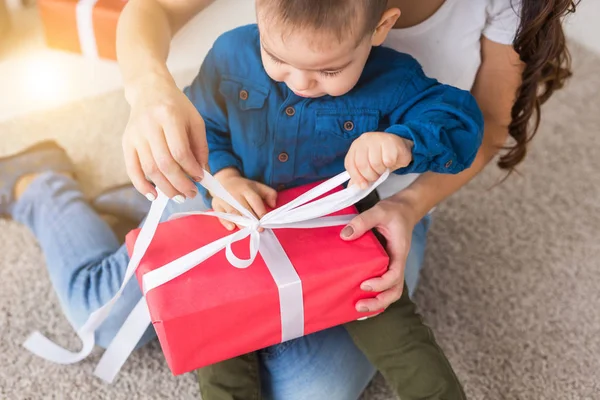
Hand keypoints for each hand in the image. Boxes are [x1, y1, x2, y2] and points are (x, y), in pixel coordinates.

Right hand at [122, 74, 208, 202]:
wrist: (149, 90)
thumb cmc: (176, 107)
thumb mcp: (195, 120)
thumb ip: (200, 146)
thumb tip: (201, 173)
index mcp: (169, 116)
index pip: (179, 151)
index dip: (190, 169)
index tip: (200, 178)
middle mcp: (149, 125)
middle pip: (164, 163)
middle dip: (179, 183)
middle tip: (190, 194)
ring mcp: (135, 134)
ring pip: (149, 169)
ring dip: (165, 187)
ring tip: (178, 196)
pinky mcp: (126, 142)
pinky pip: (132, 168)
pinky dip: (142, 185)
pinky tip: (154, 195)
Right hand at [212, 168, 276, 230]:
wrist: (224, 181)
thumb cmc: (244, 187)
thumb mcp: (258, 186)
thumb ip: (269, 194)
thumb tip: (273, 205)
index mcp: (246, 189)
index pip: (255, 201)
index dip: (260, 212)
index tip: (265, 222)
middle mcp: (235, 194)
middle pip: (244, 208)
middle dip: (252, 220)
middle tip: (258, 229)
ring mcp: (224, 199)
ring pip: (233, 213)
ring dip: (241, 223)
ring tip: (248, 230)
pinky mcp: (216, 204)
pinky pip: (221, 215)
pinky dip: (226, 222)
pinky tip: (232, 227)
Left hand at [340, 194, 418, 311]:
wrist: (404, 209)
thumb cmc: (394, 211)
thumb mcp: (379, 211)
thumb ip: (363, 221)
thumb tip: (345, 235)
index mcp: (399, 252)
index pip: (395, 275)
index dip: (381, 283)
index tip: (365, 284)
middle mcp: (397, 263)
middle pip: (395, 291)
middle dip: (379, 302)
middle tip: (359, 307)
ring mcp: (392, 266)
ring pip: (390, 291)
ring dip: (377, 303)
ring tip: (357, 309)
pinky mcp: (385, 265)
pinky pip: (382, 284)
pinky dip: (374, 295)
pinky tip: (359, 299)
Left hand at [345, 132, 412, 188]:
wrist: (400, 148)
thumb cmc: (382, 157)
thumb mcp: (368, 167)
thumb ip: (359, 176)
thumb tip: (351, 188)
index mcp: (356, 146)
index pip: (350, 164)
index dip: (356, 177)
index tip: (364, 186)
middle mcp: (364, 140)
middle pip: (362, 165)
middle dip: (370, 176)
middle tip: (377, 176)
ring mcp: (377, 138)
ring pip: (375, 163)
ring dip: (381, 171)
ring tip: (385, 167)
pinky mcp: (390, 141)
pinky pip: (388, 160)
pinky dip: (390, 165)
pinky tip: (392, 161)